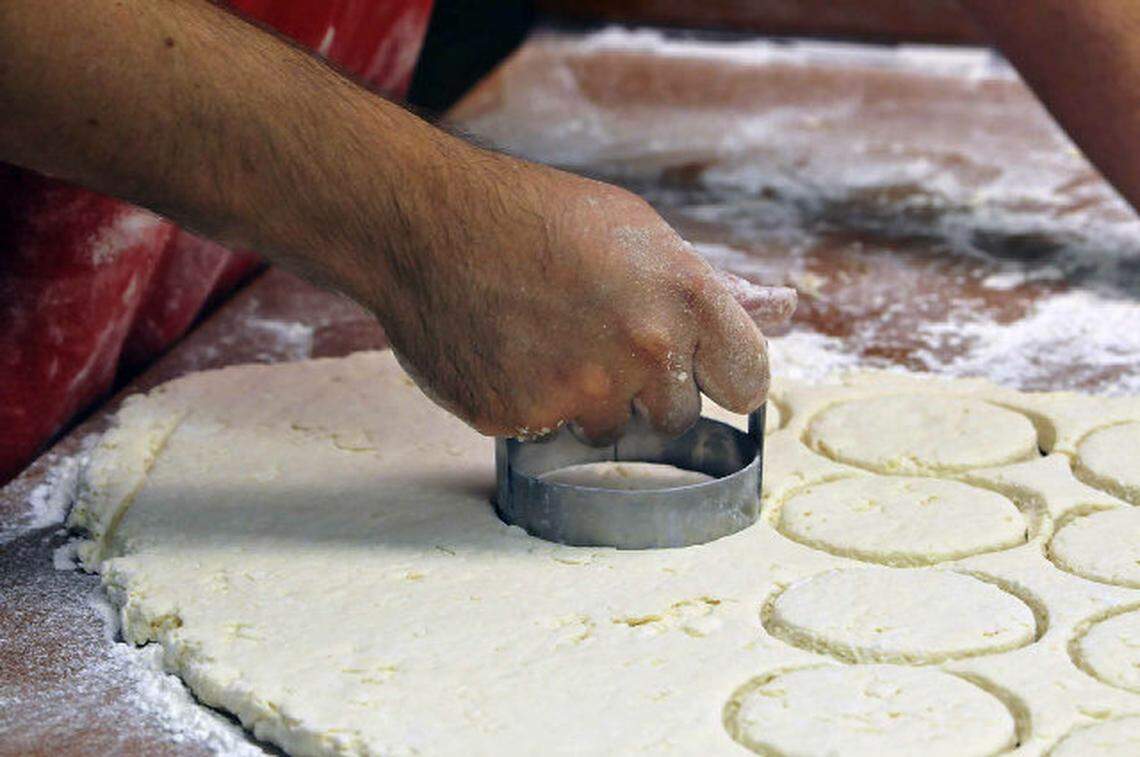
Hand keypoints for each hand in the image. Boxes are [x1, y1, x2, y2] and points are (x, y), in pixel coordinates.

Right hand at [359, 146, 794, 440]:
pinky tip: (504, 352)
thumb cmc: (534, 216)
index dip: (723, 379)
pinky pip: (542, 432)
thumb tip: (776, 315)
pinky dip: (526, 403)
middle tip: (595, 337)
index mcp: (684, 299)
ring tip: (540, 338)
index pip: (748, 382)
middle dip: (645, 390)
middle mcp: (641, 352)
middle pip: (676, 418)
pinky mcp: (520, 420)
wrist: (425, 221)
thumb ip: (705, 290)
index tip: (702, 374)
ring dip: (582, 400)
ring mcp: (578, 392)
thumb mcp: (636, 231)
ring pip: (605, 429)